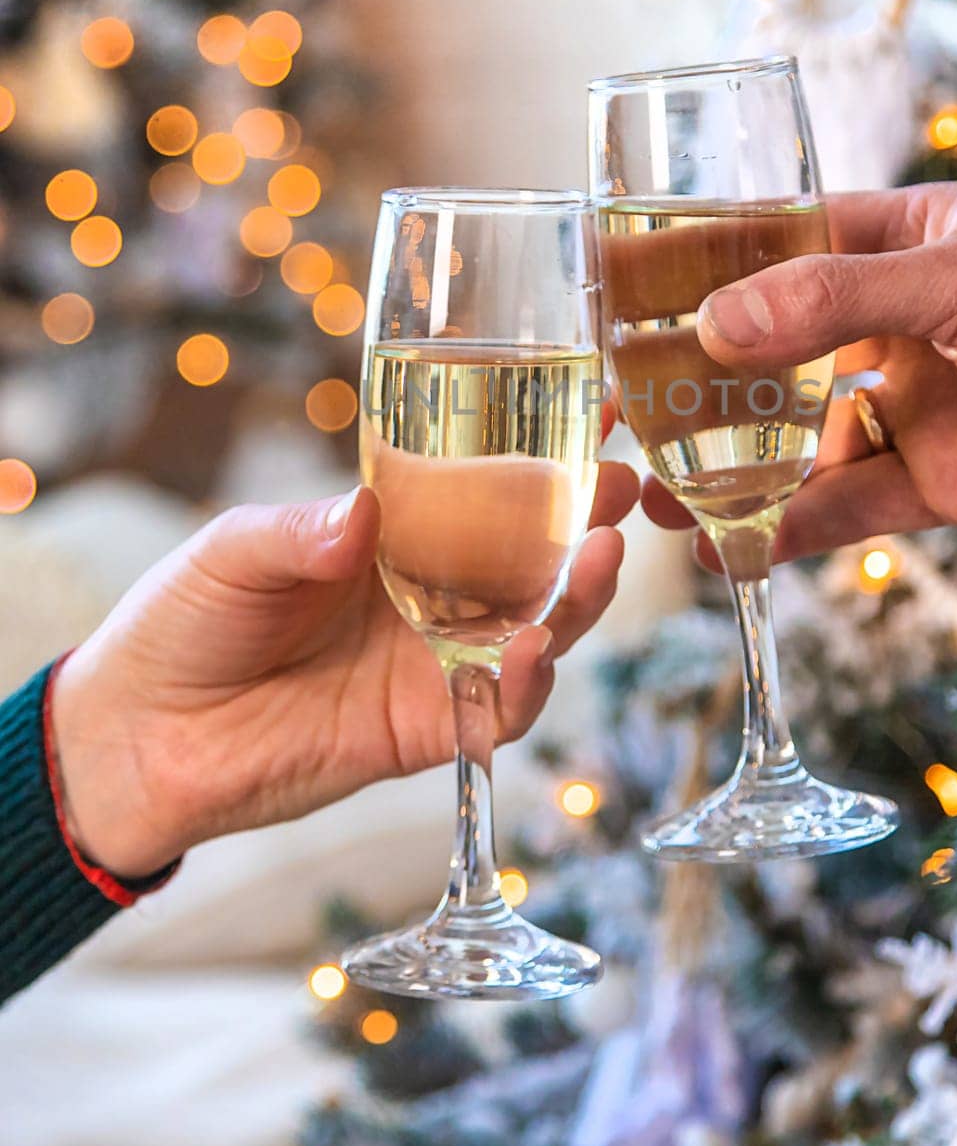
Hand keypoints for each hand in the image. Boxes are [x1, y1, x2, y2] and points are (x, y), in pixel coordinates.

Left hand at [51, 432, 638, 877]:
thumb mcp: (232, 551)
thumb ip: (299, 531)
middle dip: (585, 518)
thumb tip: (365, 514)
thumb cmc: (183, 621)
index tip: (594, 408)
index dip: (539, 450)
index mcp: (392, 532)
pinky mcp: (426, 727)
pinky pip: (497, 707)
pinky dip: (528, 682)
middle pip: (531, 554)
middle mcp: (429, 591)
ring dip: (578, 595)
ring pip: (534, 626)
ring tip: (603, 553)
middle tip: (623, 482)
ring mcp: (433, 660)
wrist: (143, 736)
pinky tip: (541, 646)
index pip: (482, 484)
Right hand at [642, 182, 956, 561]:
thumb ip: (839, 298)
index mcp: (907, 241)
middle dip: (700, 383)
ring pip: (798, 436)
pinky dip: (788, 526)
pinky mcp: (934, 480)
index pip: (783, 246)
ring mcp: (913, 403)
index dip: (705, 269)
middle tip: (624, 408)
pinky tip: (728, 546)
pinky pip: (845, 503)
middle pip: (776, 350)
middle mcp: (900, 321)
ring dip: (729, 466)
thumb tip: (720, 322)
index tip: (627, 292)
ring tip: (654, 494)